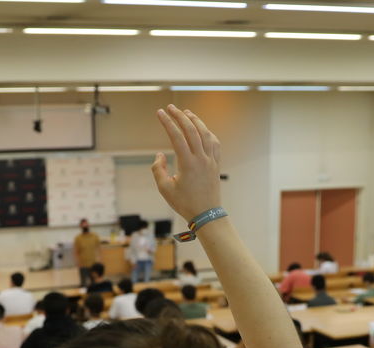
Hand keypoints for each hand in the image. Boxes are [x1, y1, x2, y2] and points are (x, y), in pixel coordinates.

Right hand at [151, 106, 221, 221]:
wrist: (206, 214)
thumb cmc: (184, 203)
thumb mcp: (164, 189)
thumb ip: (158, 169)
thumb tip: (159, 154)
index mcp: (187, 164)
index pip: (177, 136)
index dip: (167, 122)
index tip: (160, 113)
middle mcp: (201, 159)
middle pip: (191, 130)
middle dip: (180, 116)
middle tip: (171, 107)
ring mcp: (211, 160)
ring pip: (205, 134)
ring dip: (195, 121)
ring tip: (186, 112)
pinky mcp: (216, 164)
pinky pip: (214, 143)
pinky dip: (208, 132)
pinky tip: (202, 129)